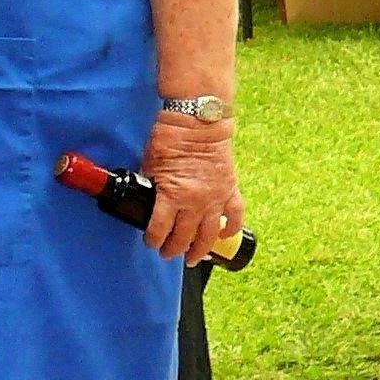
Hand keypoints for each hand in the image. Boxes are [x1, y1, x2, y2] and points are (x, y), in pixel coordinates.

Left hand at [137, 110, 247, 262]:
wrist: (199, 122)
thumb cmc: (171, 138)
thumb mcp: (150, 165)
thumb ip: (151, 187)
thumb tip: (145, 200)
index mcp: (173, 196)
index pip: (159, 229)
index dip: (153, 240)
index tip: (150, 242)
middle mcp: (196, 201)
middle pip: (184, 237)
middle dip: (173, 249)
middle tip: (167, 253)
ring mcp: (216, 197)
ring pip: (209, 234)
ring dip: (201, 249)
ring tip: (194, 257)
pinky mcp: (230, 189)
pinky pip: (235, 214)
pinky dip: (231, 227)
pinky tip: (225, 234)